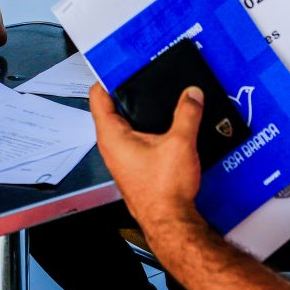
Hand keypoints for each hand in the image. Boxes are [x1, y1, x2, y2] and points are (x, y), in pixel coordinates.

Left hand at [89, 83, 204, 230]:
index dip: (107, 77)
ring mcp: (122, 159)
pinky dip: (148, 131)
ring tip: (158, 100)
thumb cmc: (164, 191)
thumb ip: (187, 113)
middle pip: (113, 110)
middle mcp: (112, 147)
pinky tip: (168, 129)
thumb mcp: (180, 142)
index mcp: (112, 135)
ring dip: (140, 114)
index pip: (98, 97)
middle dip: (129, 94)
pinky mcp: (134, 168)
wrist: (171, 223)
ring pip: (126, 127)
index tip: (119, 65)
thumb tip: (191, 95)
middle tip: (143, 78)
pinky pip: (136, 141)